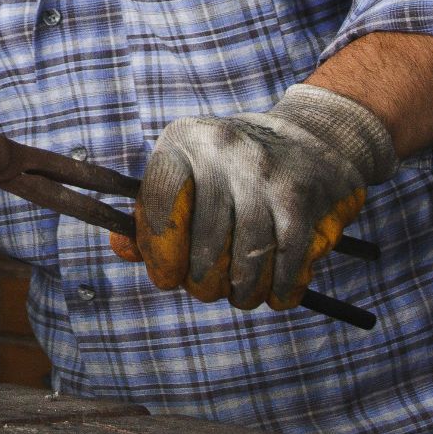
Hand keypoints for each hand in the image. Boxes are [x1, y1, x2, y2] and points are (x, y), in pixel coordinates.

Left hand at [114, 85, 394, 309]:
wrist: (310, 138)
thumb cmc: (230, 167)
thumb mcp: (187, 171)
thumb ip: (151, 211)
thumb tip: (122, 249)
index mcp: (183, 142)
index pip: (159, 204)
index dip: (160, 251)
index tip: (166, 278)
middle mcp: (222, 151)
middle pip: (205, 242)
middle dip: (203, 281)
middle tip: (205, 289)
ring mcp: (264, 173)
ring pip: (247, 257)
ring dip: (243, 290)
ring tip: (240, 296)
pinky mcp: (300, 197)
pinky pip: (286, 259)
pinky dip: (279, 287)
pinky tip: (273, 295)